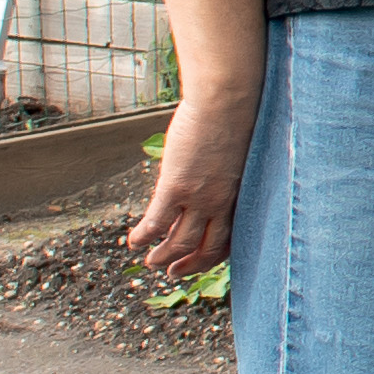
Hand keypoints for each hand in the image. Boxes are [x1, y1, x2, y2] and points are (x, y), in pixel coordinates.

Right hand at [126, 85, 257, 280]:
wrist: (228, 101)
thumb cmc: (238, 118)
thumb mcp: (240, 154)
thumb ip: (231, 172)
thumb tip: (219, 174)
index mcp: (241, 195)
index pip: (232, 237)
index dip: (216, 255)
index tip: (204, 261)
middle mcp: (223, 202)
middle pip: (208, 247)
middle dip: (191, 265)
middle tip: (174, 272)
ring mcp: (199, 197)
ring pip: (179, 241)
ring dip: (163, 257)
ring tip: (151, 262)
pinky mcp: (175, 186)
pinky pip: (156, 222)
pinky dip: (143, 236)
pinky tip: (133, 241)